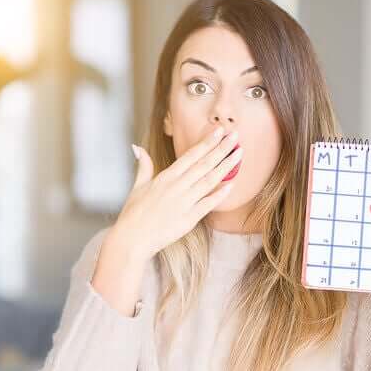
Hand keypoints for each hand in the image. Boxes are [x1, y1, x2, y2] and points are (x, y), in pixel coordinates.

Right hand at [111, 125, 242, 260]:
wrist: (132, 239)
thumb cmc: (134, 213)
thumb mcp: (137, 186)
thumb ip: (143, 166)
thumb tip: (137, 147)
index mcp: (165, 177)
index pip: (191, 155)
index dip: (207, 142)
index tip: (219, 131)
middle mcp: (176, 186)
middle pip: (204, 164)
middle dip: (221, 149)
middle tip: (235, 136)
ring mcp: (184, 202)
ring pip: (209, 181)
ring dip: (225, 167)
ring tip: (238, 155)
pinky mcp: (188, 219)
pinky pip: (207, 204)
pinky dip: (219, 194)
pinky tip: (231, 185)